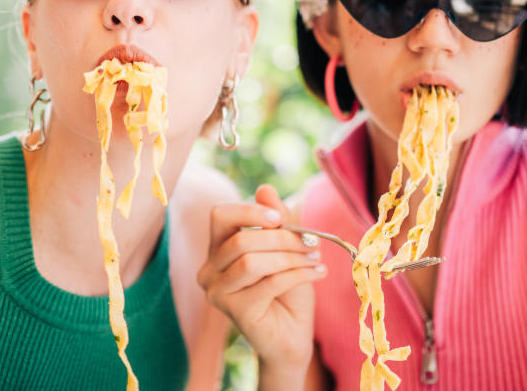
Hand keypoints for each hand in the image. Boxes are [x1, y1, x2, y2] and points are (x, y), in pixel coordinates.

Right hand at [197, 185, 325, 382]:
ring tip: (316, 259)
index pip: (220, 216)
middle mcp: (209, 271)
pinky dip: (298, 274)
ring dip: (290, 257)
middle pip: (240, 240)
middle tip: (312, 243)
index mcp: (217, 249)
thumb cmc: (287, 290)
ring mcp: (218, 293)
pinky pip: (268, 284)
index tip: (279, 218)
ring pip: (252, 262)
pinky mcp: (235, 312)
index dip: (249, 212)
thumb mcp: (285, 248)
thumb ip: (275, 221)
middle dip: (282, 238)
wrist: (293, 337)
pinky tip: (318, 273)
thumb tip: (265, 189)